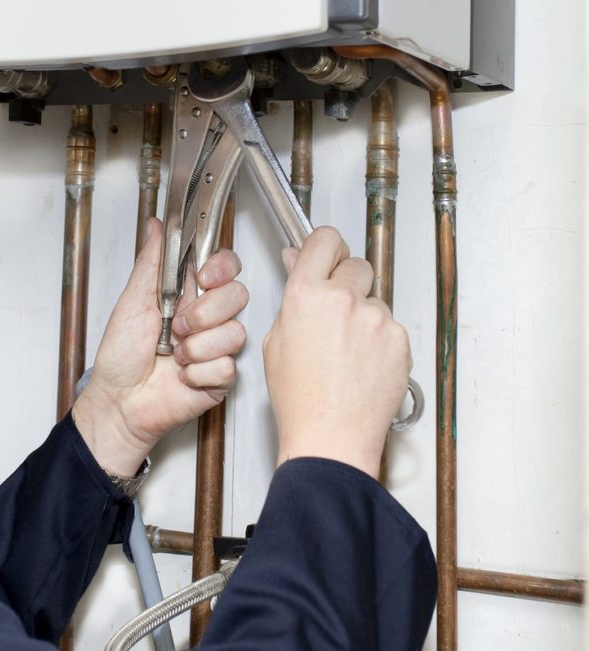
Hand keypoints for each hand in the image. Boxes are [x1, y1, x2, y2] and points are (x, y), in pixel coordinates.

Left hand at [73, 218, 247, 475]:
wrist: (119, 400)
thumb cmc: (120, 355)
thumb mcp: (132, 301)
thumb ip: (150, 262)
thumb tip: (156, 226)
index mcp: (188, 294)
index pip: (226, 266)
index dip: (222, 267)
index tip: (203, 276)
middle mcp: (208, 318)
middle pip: (238, 295)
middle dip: (204, 312)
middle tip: (176, 326)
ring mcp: (216, 348)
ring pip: (235, 333)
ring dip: (197, 347)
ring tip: (175, 356)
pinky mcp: (221, 378)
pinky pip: (226, 367)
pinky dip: (198, 373)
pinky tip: (182, 377)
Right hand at [263, 226, 410, 478]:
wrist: (332, 437)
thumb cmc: (300, 399)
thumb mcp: (276, 342)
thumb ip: (293, 298)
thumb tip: (300, 267)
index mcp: (306, 295)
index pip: (324, 239)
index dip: (325, 247)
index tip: (326, 255)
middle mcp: (344, 299)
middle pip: (356, 264)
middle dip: (346, 282)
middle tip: (335, 312)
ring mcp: (377, 319)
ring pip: (374, 299)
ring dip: (363, 316)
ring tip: (346, 352)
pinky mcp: (400, 339)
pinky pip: (390, 327)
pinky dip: (379, 341)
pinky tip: (362, 365)